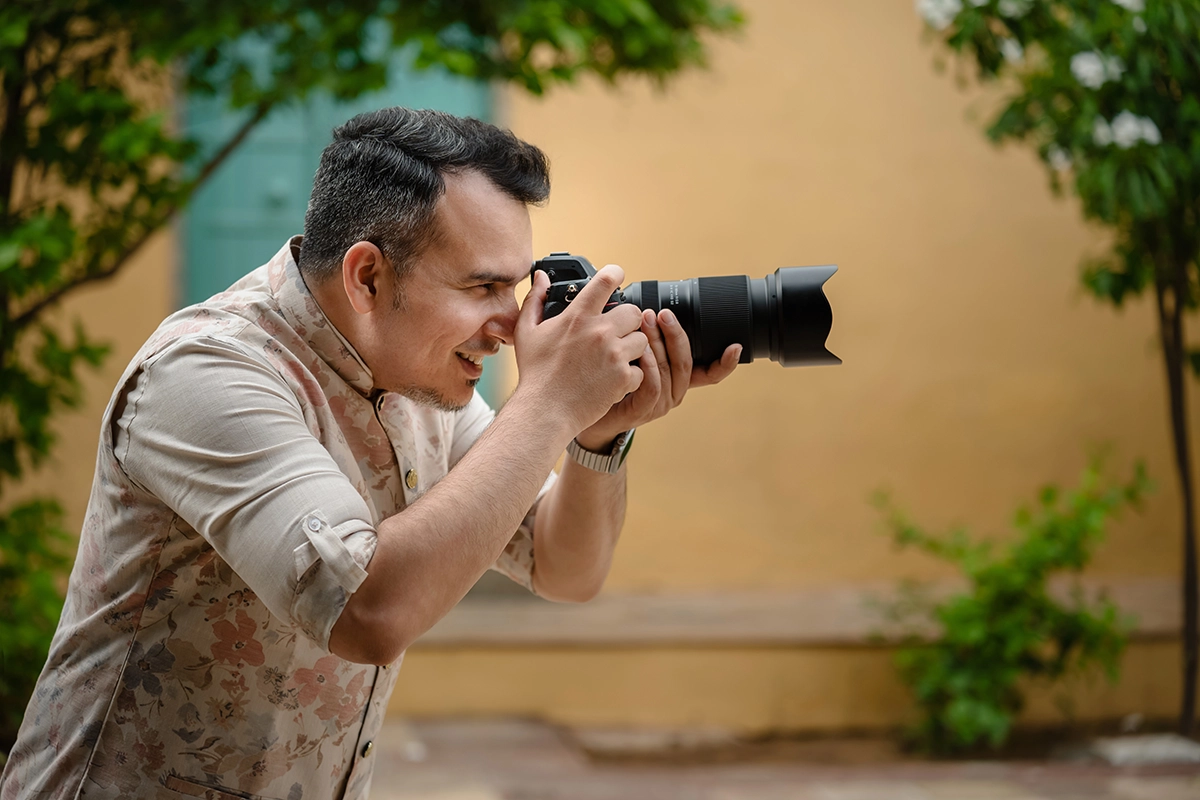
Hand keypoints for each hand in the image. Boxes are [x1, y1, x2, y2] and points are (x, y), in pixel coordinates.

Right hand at [513, 266, 648, 436]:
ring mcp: (614, 355)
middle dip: (628, 321)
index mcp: (578, 316)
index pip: (606, 280)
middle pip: (634, 312)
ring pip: (642, 340)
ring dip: (632, 348)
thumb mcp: (526, 332)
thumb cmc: (535, 373)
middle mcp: (600, 332)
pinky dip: (631, 376)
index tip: (617, 277)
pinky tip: (613, 380)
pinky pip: (641, 369)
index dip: (616, 274)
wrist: (545, 411)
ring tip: (615, 359)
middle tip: (617, 333)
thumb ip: (534, 300)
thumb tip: (540, 277)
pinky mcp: (624, 377)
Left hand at [575, 302, 740, 450]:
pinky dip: (648, 366)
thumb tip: (652, 306)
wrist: (589, 411)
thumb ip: (649, 339)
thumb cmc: (612, 381)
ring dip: (658, 343)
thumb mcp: (635, 357)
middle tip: (662, 312)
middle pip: (685, 362)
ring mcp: (659, 405)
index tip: (736, 346)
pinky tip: (639, 351)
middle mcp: (673, 393)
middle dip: (676, 334)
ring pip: (668, 371)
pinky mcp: (641, 411)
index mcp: (677, 380)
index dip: (725, 363)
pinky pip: (652, 387)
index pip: (709, 373)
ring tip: (644, 321)